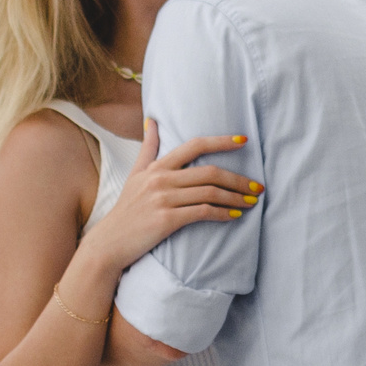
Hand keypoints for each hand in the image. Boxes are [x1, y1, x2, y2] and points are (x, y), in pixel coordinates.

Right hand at [82, 120, 260, 271]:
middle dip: (238, 178)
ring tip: (251, 202)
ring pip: (210, 192)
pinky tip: (234, 216)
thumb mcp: (134, 175)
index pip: (194, 145)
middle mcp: (160, 179)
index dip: (221, 141)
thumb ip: (147, 149)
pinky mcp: (166, 220)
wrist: (108, 244)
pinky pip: (202, 212)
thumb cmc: (125, 211)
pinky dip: (222, 213)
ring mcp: (163, 199)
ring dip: (236, 198)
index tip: (244, 140)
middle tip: (257, 186)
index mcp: (156, 167)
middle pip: (209, 171)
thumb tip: (152, 121)